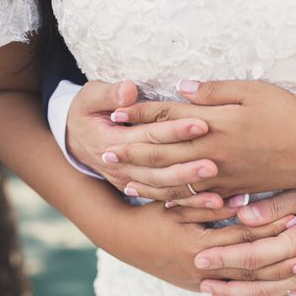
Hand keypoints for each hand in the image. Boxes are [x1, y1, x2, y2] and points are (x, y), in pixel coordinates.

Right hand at [66, 80, 224, 207]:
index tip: (203, 124)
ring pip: (165, 191)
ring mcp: (132, 183)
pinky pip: (170, 201)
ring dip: (193, 195)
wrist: (75, 142)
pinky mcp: (144, 190)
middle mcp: (122, 168)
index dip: (174, 130)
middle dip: (188, 168)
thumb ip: (109, 93)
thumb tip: (129, 90)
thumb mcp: (89, 96)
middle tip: (215, 164)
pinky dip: (194, 206)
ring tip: (220, 197)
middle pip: (160, 169)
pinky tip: (218, 206)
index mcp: (110, 142)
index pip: (148, 136)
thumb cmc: (87, 112)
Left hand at [105, 80, 295, 203]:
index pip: (167, 119)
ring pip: (172, 181)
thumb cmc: (289, 117)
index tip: (114, 114)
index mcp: (215, 125)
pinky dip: (173, 200)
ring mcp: (220, 176)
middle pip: (161, 153)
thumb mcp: (254, 91)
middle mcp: (211, 154)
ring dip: (144, 180)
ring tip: (121, 179)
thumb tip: (180, 88)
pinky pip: (195, 199)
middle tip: (103, 152)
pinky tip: (162, 202)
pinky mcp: (232, 191)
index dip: (138, 115)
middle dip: (130, 151)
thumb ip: (215, 92)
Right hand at [108, 201, 295, 291]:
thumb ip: (208, 203)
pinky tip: (280, 289)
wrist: (122, 238)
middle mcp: (201, 269)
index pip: (242, 237)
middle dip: (280, 262)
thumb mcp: (176, 204)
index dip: (270, 229)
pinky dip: (257, 290)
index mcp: (197, 245)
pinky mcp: (198, 286)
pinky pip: (234, 291)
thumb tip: (244, 199)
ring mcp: (200, 282)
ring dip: (274, 280)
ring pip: (244, 285)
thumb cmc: (150, 214)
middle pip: (249, 266)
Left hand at [188, 183, 295, 295]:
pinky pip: (291, 289)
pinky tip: (250, 293)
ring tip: (217, 293)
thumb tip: (242, 216)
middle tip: (200, 282)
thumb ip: (278, 205)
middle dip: (228, 285)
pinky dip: (268, 293)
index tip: (200, 258)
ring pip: (275, 292)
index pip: (256, 256)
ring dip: (244, 295)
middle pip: (261, 283)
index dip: (225, 258)